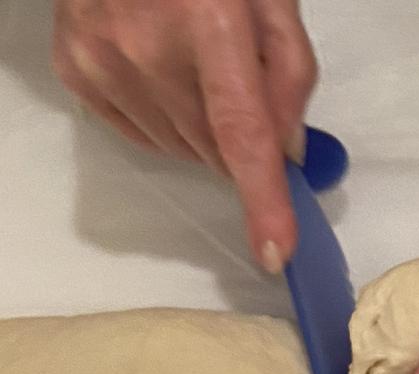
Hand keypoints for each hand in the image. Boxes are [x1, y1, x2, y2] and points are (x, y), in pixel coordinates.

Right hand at [52, 0, 315, 270]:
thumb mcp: (270, 0)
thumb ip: (290, 75)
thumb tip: (287, 151)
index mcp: (208, 21)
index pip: (241, 133)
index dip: (262, 199)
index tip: (274, 250)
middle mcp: (146, 46)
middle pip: (215, 150)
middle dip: (239, 137)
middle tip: (234, 78)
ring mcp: (102, 58)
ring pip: (179, 149)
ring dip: (200, 128)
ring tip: (193, 63)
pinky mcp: (75, 67)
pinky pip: (138, 133)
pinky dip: (162, 118)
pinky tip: (160, 72)